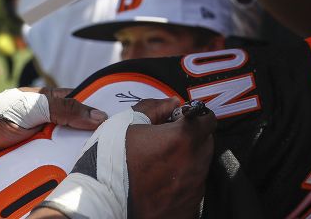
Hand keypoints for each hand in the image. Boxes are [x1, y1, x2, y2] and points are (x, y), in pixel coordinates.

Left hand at [0, 87, 106, 176]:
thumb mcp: (34, 107)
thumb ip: (65, 109)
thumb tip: (99, 116)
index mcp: (52, 102)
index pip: (83, 104)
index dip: (100, 110)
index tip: (120, 119)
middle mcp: (52, 124)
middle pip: (82, 131)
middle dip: (93, 138)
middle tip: (113, 144)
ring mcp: (46, 145)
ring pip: (73, 151)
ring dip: (81, 156)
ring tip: (100, 162)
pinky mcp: (38, 165)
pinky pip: (58, 168)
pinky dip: (66, 171)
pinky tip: (80, 175)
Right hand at [125, 99, 216, 218]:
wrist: (102, 200)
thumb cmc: (113, 161)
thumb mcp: (128, 122)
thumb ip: (155, 107)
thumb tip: (171, 103)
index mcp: (183, 138)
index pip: (208, 120)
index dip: (195, 118)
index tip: (182, 122)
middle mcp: (194, 163)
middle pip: (206, 143)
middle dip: (192, 139)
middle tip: (169, 143)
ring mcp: (194, 188)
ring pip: (201, 167)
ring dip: (189, 161)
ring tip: (163, 165)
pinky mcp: (190, 207)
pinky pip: (194, 189)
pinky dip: (183, 184)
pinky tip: (163, 184)